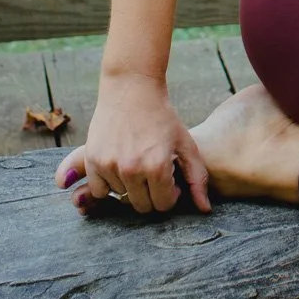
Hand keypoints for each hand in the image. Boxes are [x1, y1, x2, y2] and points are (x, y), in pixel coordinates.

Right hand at [53, 73, 211, 215]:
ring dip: (129, 186)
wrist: (132, 89)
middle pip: (141, 206)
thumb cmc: (163, 117)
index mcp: (158, 166)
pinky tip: (119, 165)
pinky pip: (99, 190)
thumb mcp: (186, 143)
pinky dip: (108, 183)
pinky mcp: (93, 160)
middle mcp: (132, 169)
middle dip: (151, 194)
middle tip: (153, 172)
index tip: (169, 178)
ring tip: (137, 162)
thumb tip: (205, 209)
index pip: (163, 205)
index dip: (169, 194)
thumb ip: (197, 177)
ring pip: (120, 198)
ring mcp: (110, 165)